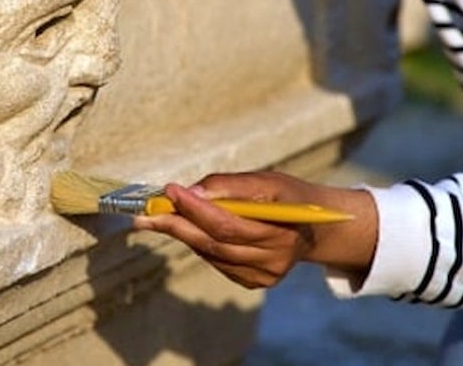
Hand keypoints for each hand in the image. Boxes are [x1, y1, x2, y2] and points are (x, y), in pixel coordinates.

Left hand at [132, 172, 377, 288]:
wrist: (317, 227)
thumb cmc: (289, 196)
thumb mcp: (267, 180)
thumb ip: (231, 185)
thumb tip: (191, 191)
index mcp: (282, 230)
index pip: (228, 223)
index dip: (196, 208)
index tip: (170, 190)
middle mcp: (275, 259)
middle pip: (214, 243)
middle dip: (177, 225)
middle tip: (145, 214)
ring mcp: (266, 275)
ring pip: (213, 255)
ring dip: (183, 235)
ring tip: (157, 218)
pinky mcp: (256, 282)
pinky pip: (219, 263)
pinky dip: (200, 245)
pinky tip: (188, 230)